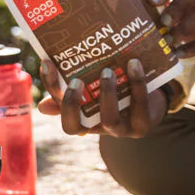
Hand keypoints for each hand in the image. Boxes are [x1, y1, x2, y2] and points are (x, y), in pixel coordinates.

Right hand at [36, 58, 167, 137]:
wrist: (153, 102)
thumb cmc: (118, 93)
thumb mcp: (95, 92)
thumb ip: (72, 93)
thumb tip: (42, 106)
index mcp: (84, 121)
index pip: (60, 113)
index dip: (53, 93)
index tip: (47, 64)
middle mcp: (99, 129)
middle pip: (76, 127)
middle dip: (72, 103)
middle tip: (76, 79)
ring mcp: (122, 130)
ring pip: (110, 120)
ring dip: (106, 95)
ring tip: (107, 70)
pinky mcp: (144, 124)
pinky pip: (140, 106)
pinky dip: (137, 84)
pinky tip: (134, 64)